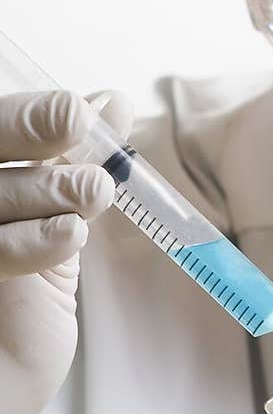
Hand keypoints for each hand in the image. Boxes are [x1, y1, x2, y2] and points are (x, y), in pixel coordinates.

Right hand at [0, 89, 132, 413]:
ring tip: (93, 191)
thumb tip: (113, 103)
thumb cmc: (16, 311)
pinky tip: (68, 234)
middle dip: (26, 127)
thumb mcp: (51, 232)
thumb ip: (72, 167)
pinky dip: (29, 240)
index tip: (82, 112)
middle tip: (77, 121)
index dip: (29, 114)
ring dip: (42, 185)